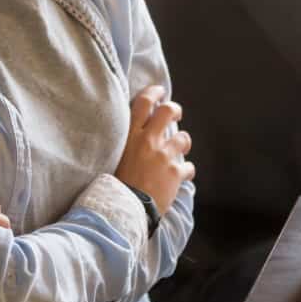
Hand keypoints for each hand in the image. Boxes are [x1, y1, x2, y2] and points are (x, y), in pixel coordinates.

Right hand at [115, 85, 194, 213]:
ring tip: (179, 148)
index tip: (159, 91)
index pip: (144, 102)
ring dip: (183, 142)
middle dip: (174, 109)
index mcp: (130, 136)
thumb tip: (132, 135)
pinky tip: (180, 177)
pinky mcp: (175, 173)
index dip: (154, 92)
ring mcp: (164, 156)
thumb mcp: (112, 157)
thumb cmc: (112, 186)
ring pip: (183, 138)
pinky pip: (188, 167)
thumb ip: (125, 144)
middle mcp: (148, 141)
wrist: (122, 210)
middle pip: (168, 111)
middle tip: (175, 112)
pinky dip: (185, 172)